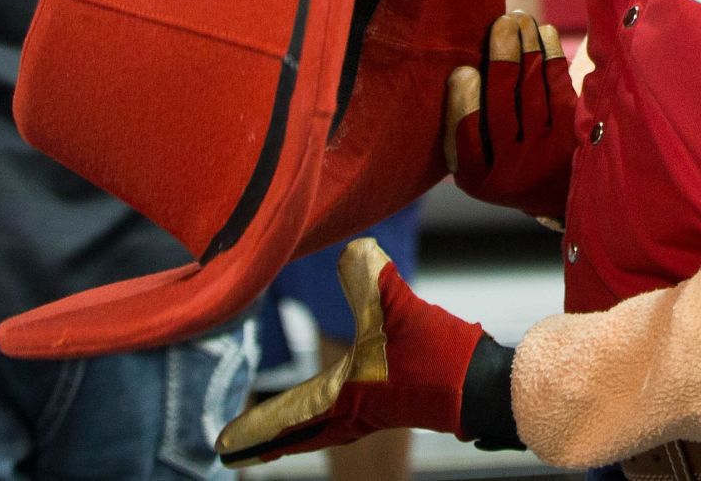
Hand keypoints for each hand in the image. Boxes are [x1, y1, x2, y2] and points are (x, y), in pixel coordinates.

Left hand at [216, 239, 483, 467]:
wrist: (478, 383)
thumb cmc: (436, 354)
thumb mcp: (397, 307)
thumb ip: (370, 277)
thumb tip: (352, 249)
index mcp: (343, 397)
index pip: (287, 417)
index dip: (254, 429)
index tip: (222, 446)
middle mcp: (351, 412)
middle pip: (297, 433)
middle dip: (265, 440)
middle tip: (233, 451)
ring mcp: (370, 412)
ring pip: (317, 428)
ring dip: (290, 432)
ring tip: (266, 440)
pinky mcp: (387, 404)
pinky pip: (336, 420)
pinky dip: (317, 421)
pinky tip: (323, 409)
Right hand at [444, 12, 576, 222]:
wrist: (556, 190)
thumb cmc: (501, 157)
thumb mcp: (474, 157)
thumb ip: (462, 123)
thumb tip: (456, 61)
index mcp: (475, 176)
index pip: (465, 135)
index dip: (464, 101)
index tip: (463, 70)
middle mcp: (511, 170)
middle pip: (502, 106)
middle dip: (502, 57)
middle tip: (501, 23)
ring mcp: (545, 154)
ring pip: (532, 90)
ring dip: (527, 47)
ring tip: (520, 19)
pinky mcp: (573, 137)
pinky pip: (558, 86)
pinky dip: (550, 55)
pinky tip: (544, 33)